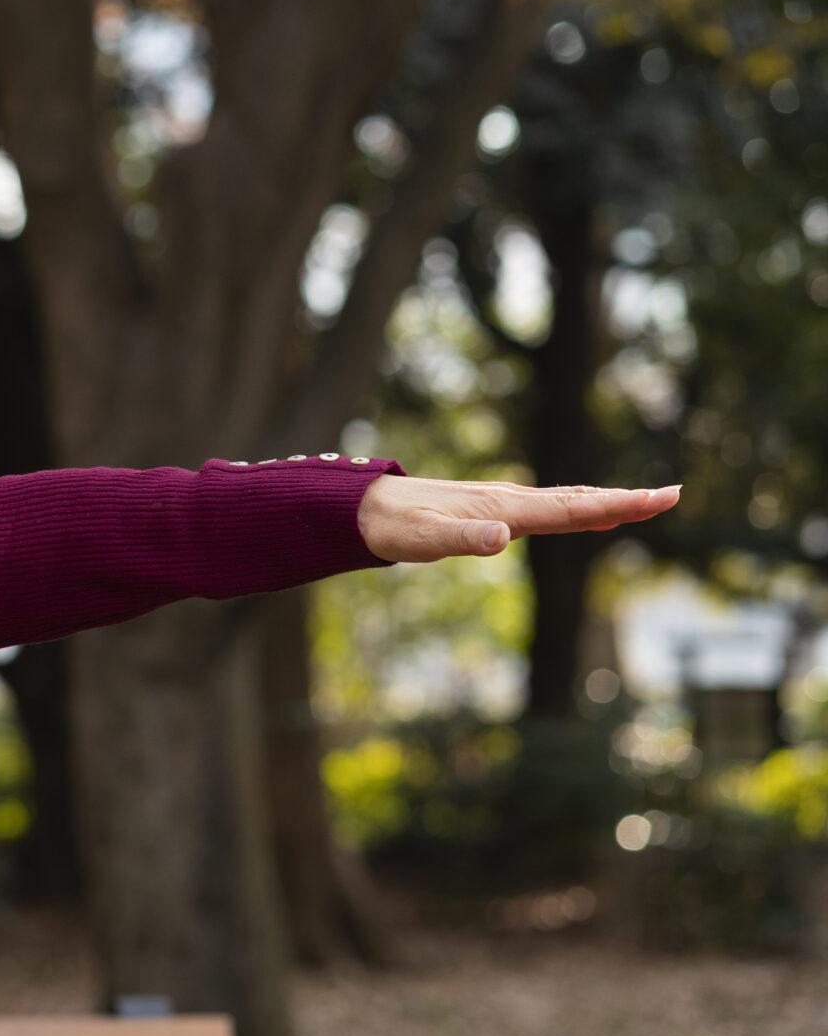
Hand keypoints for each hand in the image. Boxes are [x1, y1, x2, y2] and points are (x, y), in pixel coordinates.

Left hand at [357, 474, 678, 563]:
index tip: (658, 498)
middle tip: (672, 496)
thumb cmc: (393, 526)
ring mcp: (502, 503)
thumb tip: (503, 537)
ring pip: (565, 501)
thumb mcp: (423, 540)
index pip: (571, 508)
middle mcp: (509, 501)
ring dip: (606, 502)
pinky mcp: (491, 510)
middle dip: (625, 500)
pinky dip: (576, 510)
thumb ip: (463, 539)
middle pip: (578, 500)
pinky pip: (546, 509)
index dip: (617, 505)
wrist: (362, 508)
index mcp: (504, 508)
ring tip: (645, 502)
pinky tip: (587, 515)